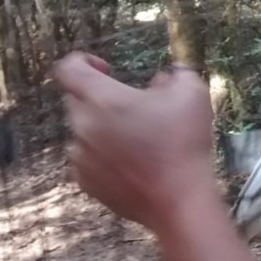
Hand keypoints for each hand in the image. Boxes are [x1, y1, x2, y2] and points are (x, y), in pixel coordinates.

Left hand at [53, 52, 217, 233]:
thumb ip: (175, 74)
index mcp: (102, 99)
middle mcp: (82, 126)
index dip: (83, 61)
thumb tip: (163, 79)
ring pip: (84, 131)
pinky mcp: (86, 182)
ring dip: (105, 128)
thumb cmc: (184, 142)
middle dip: (103, 98)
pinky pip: (89, 159)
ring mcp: (81, 157)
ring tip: (141, 139)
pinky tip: (135, 162)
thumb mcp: (192, 93)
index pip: (68, 69)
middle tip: (138, 108)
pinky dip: (106, 155)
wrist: (179, 199)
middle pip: (78, 100)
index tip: (106, 69)